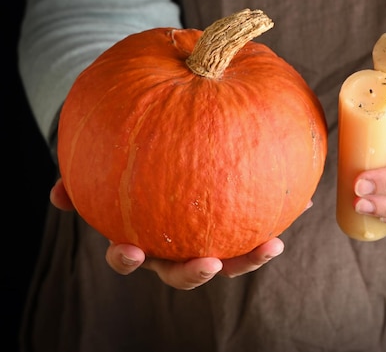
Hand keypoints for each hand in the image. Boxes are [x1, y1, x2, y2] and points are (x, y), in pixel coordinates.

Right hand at [50, 178, 284, 289]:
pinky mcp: (240, 219)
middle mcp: (179, 243)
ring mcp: (208, 234)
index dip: (128, 259)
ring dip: (251, 257)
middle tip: (211, 263)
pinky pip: (260, 220)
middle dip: (198, 273)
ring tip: (274, 245)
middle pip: (186, 270)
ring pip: (231, 257)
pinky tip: (305, 198)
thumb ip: (81, 179)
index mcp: (146, 235)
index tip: (127, 250)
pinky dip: (283, 212)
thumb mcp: (105, 165)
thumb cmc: (131, 159)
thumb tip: (56, 194)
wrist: (163, 137)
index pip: (134, 256)